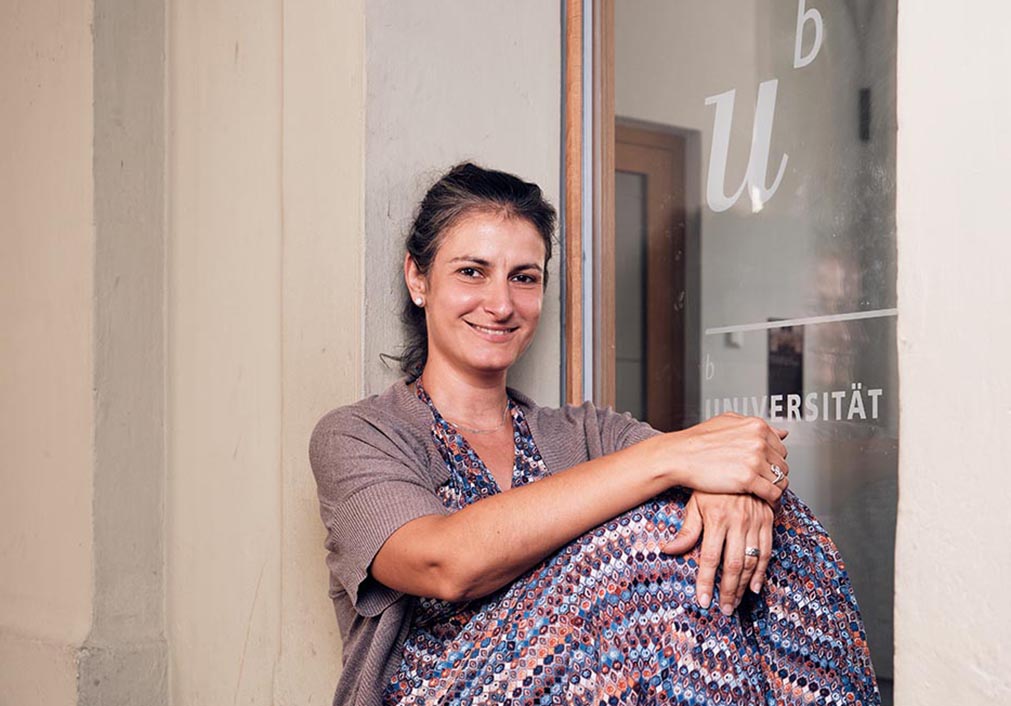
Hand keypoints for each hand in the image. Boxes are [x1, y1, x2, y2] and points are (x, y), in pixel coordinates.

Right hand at [654, 413, 789, 505]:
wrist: (679, 456)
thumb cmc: (698, 440)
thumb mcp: (728, 422)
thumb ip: (755, 427)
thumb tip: (781, 432)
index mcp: (756, 426)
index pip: (780, 448)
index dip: (772, 461)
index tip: (764, 468)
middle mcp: (758, 441)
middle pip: (782, 465)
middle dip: (773, 475)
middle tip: (761, 482)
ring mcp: (754, 460)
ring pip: (780, 480)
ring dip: (773, 488)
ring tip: (762, 492)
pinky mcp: (748, 479)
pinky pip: (773, 494)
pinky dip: (771, 500)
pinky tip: (762, 501)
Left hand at [661, 490, 775, 614]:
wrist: (736, 461)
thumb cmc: (710, 484)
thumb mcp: (694, 503)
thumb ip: (686, 530)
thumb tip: (667, 550)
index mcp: (716, 517)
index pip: (710, 557)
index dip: (706, 581)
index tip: (703, 600)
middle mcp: (737, 521)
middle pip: (733, 564)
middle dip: (727, 590)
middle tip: (723, 609)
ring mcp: (755, 520)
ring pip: (751, 561)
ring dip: (743, 585)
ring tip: (735, 603)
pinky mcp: (768, 520)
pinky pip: (767, 550)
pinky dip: (762, 570)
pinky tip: (754, 586)